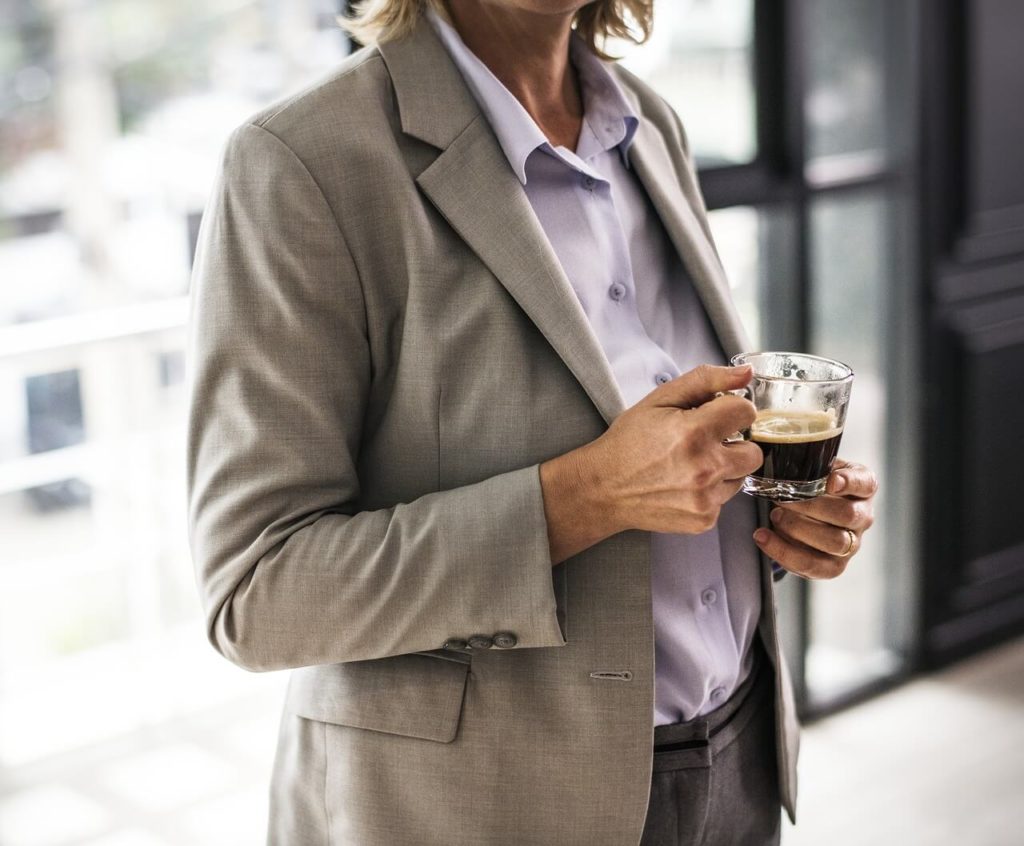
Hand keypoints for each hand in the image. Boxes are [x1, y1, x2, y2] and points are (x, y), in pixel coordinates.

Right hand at [574, 364, 763, 535]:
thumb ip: (706, 380)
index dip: (731, 410)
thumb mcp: (660, 400)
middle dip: (735, 443)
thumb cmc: (629, 441)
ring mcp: (706, 498)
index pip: (746, 412)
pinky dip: (710, 492)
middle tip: (706, 443)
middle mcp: (705, 468)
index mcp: (694, 432)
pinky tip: (684, 485)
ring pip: (740, 477)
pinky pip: (724, 501)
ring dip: (723, 469)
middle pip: (754, 452)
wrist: (603, 488)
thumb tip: (746, 373)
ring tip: (690, 465)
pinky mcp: (704, 520)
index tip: (717, 415)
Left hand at [752, 460, 877, 578]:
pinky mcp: (834, 566)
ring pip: (834, 542)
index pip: (864, 483)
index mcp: (862, 488)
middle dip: (810, 507)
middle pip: (848, 515)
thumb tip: (784, 459)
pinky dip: (783, 552)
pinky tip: (763, 536)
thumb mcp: (815, 469)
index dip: (850, 482)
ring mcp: (852, 544)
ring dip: (798, 528)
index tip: (831, 481)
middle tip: (782, 499)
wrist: (804, 513)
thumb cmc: (811, 487)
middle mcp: (862, 517)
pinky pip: (813, 566)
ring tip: (774, 516)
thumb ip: (809, 465)